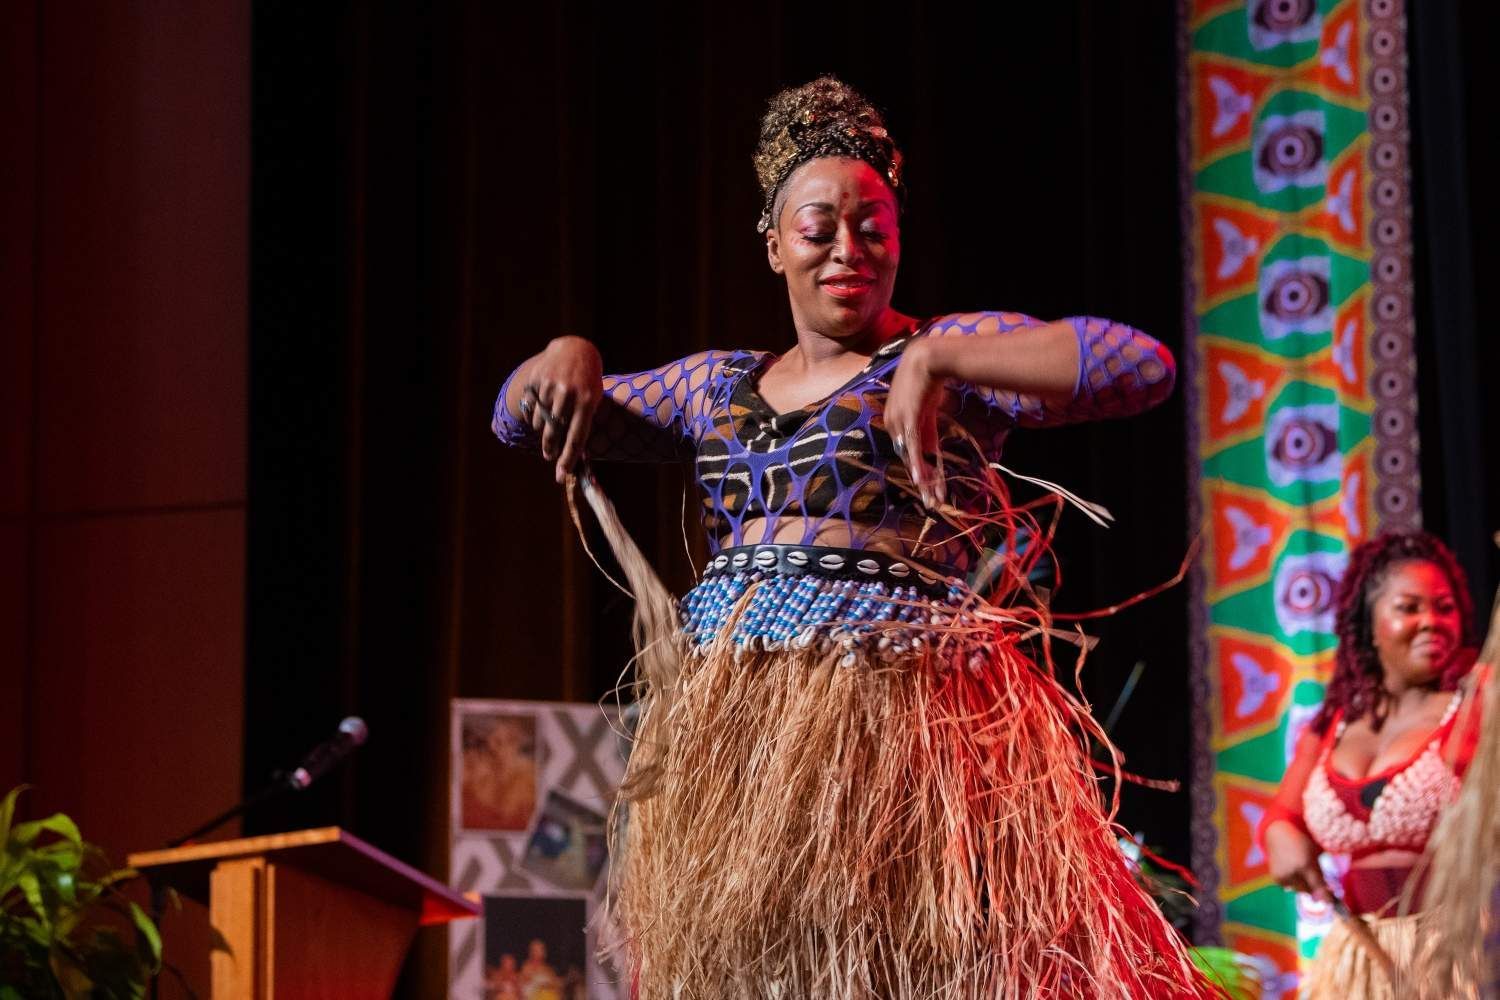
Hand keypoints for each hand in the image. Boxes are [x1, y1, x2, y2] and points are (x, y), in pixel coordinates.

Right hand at [521, 336, 602, 482]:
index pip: (577, 437)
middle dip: (550, 448)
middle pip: (554, 431)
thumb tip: (573, 455)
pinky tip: (539, 410)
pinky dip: (533, 414)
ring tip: (547, 423)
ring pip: (540, 420)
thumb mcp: (594, 399)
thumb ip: (583, 423)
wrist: (575, 350)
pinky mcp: (537, 379)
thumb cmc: (587, 382)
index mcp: (588, 402)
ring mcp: (551, 386)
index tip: (561, 475)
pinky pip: (530, 407)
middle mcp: (569, 394)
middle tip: (548, 455)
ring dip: (541, 428)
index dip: (568, 458)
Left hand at [884, 337, 946, 508]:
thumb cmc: (926, 379)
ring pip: (911, 457)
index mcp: (895, 421)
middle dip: (923, 482)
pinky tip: (921, 480)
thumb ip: (926, 427)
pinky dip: (918, 463)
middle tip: (931, 501)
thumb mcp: (926, 407)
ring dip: (923, 479)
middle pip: (908, 459)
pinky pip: (914, 446)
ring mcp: (899, 422)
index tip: (929, 488)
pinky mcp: (909, 418)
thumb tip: (928, 446)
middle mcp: (893, 424)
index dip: (919, 471)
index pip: (907, 452)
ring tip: (931, 497)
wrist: (927, 358)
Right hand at [1263, 821, 1331, 902]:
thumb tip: (1327, 895)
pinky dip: (1292, 882)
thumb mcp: (1314, 856)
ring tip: (1301, 870)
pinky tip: (1291, 870)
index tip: (1331, 904)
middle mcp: (1292, 872)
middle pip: (1308, 891)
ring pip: (1298, 890)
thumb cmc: (1301, 843)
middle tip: (1315, 879)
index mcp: (1305, 865)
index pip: (1318, 886)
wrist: (1278, 835)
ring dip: (1302, 885)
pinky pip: (1289, 886)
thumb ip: (1320, 875)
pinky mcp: (1276, 878)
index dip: (1326, 897)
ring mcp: (1283, 876)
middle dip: (1314, 888)